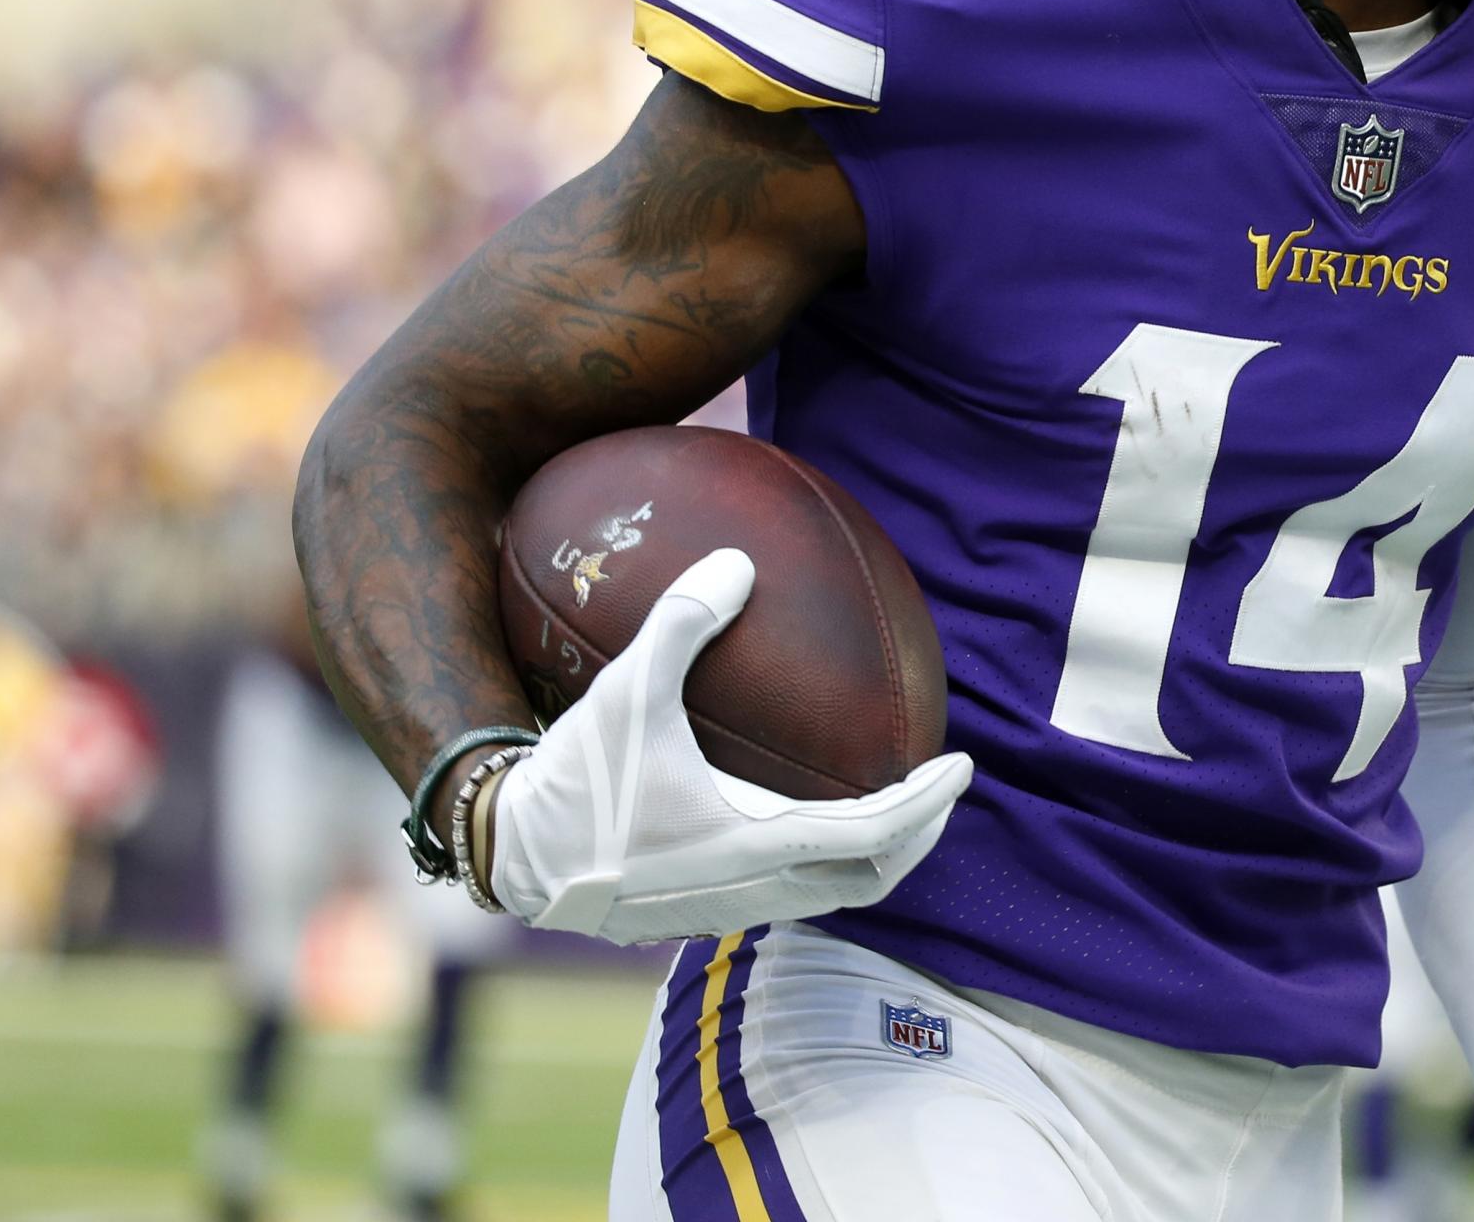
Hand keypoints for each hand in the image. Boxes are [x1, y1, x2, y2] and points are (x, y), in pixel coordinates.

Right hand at [484, 550, 971, 943]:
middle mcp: (753, 888)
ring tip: (890, 805)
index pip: (875, 834)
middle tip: (941, 791)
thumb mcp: (627, 689)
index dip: (928, 803)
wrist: (512, 859)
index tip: (961, 766)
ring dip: (871, 856)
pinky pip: (787, 892)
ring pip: (830, 896)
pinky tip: (803, 815)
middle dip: (918, 838)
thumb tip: (736, 561)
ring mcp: (728, 907)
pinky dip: (821, 861)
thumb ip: (682, 621)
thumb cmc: (576, 778)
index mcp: (755, 842)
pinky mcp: (700, 912)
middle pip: (871, 881)